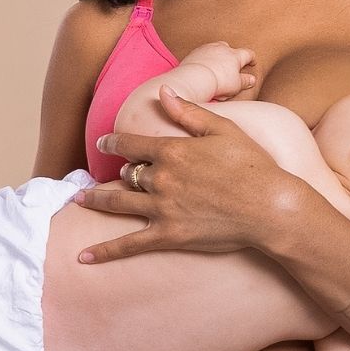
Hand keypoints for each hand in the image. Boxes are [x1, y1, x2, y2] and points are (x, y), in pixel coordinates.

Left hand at [75, 85, 297, 262]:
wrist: (270, 207)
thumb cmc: (253, 165)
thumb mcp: (223, 129)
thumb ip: (189, 112)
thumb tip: (163, 93)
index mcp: (173, 151)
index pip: (132, 143)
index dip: (114, 142)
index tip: (104, 142)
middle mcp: (162, 178)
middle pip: (128, 174)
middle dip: (118, 172)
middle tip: (106, 175)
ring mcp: (163, 208)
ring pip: (119, 203)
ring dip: (95, 201)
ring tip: (78, 200)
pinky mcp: (169, 235)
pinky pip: (130, 245)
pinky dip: (105, 252)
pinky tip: (83, 257)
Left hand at [178, 41, 255, 100]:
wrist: (195, 79)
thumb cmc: (218, 83)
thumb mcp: (236, 85)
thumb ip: (245, 81)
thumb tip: (251, 80)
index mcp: (235, 55)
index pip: (247, 53)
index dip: (251, 58)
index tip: (252, 62)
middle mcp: (222, 48)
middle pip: (229, 48)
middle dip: (231, 55)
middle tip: (231, 65)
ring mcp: (207, 49)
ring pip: (215, 48)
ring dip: (217, 55)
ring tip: (217, 65)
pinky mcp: (195, 52)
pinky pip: (202, 53)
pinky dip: (205, 58)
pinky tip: (204, 67)